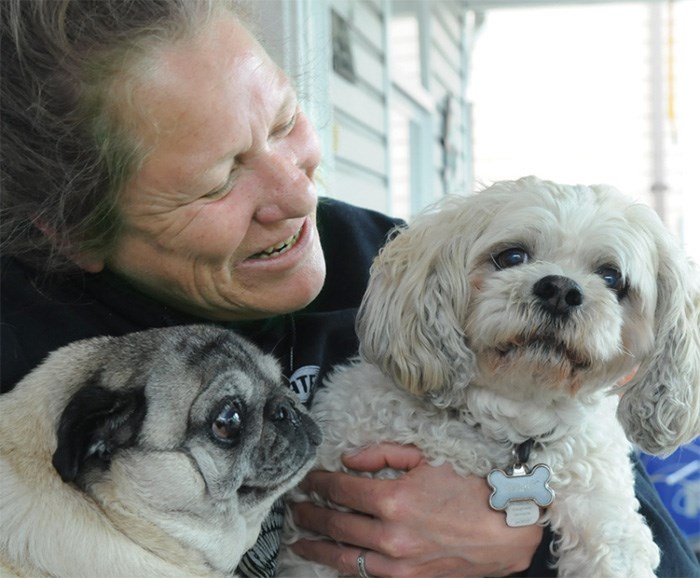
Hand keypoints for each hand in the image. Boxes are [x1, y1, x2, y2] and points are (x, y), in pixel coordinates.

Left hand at [290, 443, 542, 576]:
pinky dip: (344, 566)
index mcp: (394, 498)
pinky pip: (366, 575)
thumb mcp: (427, 457)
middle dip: (309, 513)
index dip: (317, 483)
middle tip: (294, 507)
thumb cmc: (470, 488)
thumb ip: (383, 454)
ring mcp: (398, 564)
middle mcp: (390, 535)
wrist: (507, 530)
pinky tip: (332, 559)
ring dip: (316, 546)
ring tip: (299, 539)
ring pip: (343, 556)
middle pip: (335, 523)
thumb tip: (348, 460)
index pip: (340, 488)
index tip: (306, 480)